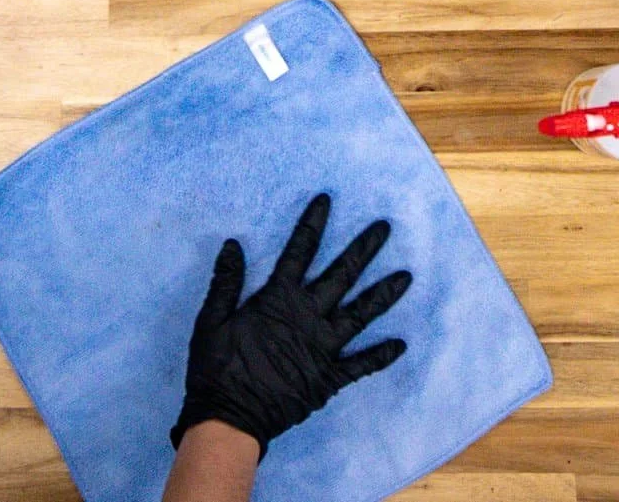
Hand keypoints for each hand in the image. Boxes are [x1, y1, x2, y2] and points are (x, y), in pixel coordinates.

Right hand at [173, 194, 412, 452]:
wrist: (229, 418)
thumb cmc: (215, 369)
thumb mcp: (211, 321)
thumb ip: (225, 282)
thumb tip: (233, 245)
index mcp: (278, 299)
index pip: (299, 251)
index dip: (313, 224)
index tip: (327, 200)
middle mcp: (307, 317)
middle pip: (342, 275)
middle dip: (364, 249)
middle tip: (385, 227)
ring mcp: (323, 347)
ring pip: (361, 314)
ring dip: (384, 294)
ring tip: (407, 277)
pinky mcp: (329, 377)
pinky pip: (361, 364)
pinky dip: (381, 355)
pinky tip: (401, 344)